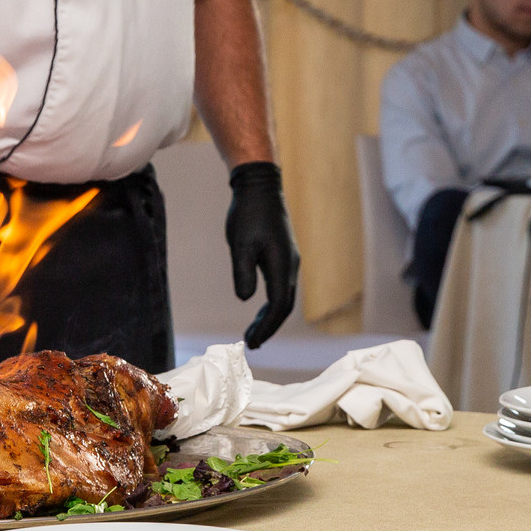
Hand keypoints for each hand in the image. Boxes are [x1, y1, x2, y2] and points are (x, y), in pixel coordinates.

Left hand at [224, 161, 298, 347]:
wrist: (260, 187)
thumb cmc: (247, 213)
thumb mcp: (240, 243)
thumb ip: (243, 271)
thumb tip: (245, 299)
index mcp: (282, 265)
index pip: (278, 306)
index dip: (265, 327)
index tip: (251, 342)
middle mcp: (291, 265)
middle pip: (285, 306)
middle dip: (269, 327)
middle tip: (251, 344)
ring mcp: (289, 260)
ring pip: (284, 297)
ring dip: (270, 317)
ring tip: (253, 332)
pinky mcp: (284, 256)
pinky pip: (282, 287)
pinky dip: (272, 303)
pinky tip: (259, 308)